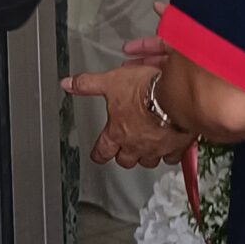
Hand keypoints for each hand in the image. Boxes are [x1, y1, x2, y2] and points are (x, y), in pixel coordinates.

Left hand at [62, 59, 194, 168]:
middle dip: (123, 156)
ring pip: (149, 161)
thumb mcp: (110, 82)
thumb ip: (88, 85)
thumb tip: (68, 84)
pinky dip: (169, 153)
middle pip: (126, 161)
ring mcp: (157, 149)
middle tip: (123, 150)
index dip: (99, 153)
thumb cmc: (144, 91)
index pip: (103, 150)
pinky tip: (169, 146)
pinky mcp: (176, 148)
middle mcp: (136, 145)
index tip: (98, 155)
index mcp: (118, 132)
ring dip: (146, 156)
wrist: (175, 97)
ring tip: (145, 148)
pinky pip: (171, 158)